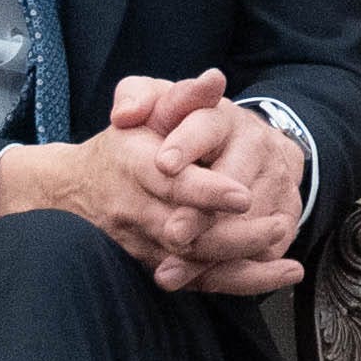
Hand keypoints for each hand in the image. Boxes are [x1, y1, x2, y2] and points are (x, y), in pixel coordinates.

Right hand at [0, 74, 307, 295]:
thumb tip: (214, 80)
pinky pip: (202, 281)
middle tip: (276, 224)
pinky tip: (283, 272)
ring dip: (243, 259)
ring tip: (284, 248)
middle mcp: (135, 210)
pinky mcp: (158, 266)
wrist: (76, 189)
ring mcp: (144, 244)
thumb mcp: (148, 107)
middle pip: (185, 231)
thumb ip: (181, 97)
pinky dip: (245, 281)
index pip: (171, 184)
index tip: (242, 194)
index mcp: (133, 165)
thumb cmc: (126, 141)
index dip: (206, 192)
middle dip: (233, 234)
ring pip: (195, 263)